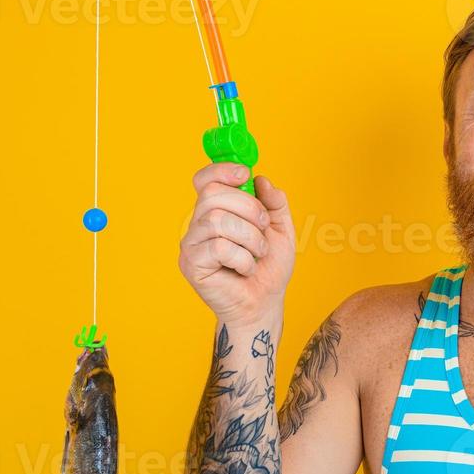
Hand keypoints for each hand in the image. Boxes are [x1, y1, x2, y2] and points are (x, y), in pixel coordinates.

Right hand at [178, 163, 296, 326]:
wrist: (265, 303)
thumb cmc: (268, 267)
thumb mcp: (281, 229)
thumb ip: (274, 202)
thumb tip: (261, 180)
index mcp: (217, 210)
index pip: (205, 179)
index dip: (221, 170)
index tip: (244, 174)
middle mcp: (199, 223)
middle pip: (213, 195)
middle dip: (248, 208)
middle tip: (263, 227)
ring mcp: (192, 244)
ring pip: (217, 220)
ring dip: (250, 238)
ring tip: (257, 254)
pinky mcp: (191, 264)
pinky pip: (218, 247)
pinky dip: (242, 258)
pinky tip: (245, 269)